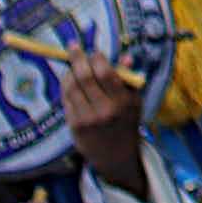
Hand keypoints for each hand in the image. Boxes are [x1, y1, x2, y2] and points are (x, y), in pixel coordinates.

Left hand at [62, 48, 147, 195]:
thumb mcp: (135, 101)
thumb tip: (125, 57)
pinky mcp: (74, 126)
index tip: (94, 51)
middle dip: (77, 58)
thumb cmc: (127, 122)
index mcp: (122, 102)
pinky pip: (66, 101)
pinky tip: (69, 81)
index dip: (97, 58)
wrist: (116, 156)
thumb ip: (129, 79)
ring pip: (71, 88)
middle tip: (73, 46)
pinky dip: (66, 87)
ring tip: (71, 65)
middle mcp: (104, 111)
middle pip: (85, 77)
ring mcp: (87, 119)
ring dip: (69, 72)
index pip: (106, 74)